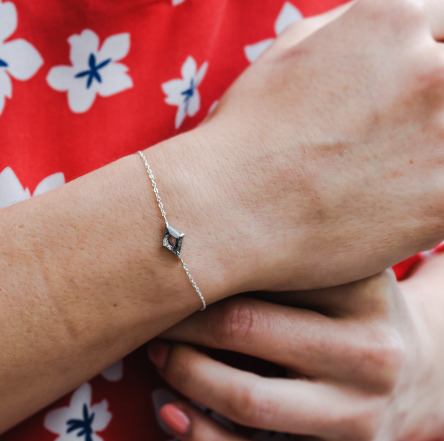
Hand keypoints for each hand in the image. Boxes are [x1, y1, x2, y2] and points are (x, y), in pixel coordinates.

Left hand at [147, 269, 443, 440]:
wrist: (414, 372)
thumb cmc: (352, 314)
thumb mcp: (334, 272)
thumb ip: (278, 260)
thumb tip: (186, 250)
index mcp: (363, 297)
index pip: (260, 279)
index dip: (199, 283)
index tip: (165, 281)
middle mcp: (371, 359)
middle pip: (246, 334)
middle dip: (183, 329)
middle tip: (155, 323)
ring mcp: (362, 420)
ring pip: (249, 404)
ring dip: (186, 379)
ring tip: (159, 360)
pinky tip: (172, 414)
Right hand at [151, 0, 443, 293]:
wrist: (225, 212)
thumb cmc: (245, 137)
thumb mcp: (288, 55)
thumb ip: (349, 31)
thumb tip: (386, 31)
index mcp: (392, 22)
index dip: (432, 56)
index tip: (415, 89)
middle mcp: (430, 71)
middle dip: (435, 99)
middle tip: (399, 132)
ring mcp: (442, 138)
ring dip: (436, 148)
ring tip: (392, 168)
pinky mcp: (443, 204)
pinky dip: (433, 195)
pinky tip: (401, 199)